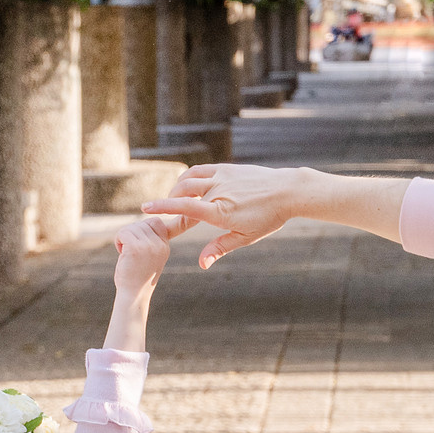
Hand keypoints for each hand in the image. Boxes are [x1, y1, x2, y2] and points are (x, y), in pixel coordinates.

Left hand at [112, 215, 177, 290]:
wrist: (134, 295)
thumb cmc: (138, 277)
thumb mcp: (151, 256)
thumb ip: (150, 240)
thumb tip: (140, 224)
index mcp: (165, 246)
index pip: (156, 222)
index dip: (143, 228)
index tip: (137, 243)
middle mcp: (159, 245)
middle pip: (141, 223)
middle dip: (131, 234)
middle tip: (129, 250)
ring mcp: (148, 246)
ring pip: (131, 227)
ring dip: (124, 238)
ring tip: (125, 253)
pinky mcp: (136, 248)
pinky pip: (123, 232)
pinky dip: (118, 240)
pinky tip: (121, 252)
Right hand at [141, 163, 309, 268]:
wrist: (287, 191)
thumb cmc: (268, 218)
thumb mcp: (246, 238)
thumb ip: (220, 248)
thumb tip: (201, 264)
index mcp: (220, 212)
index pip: (184, 208)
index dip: (162, 207)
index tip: (145, 208)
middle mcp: (217, 191)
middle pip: (182, 193)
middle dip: (169, 202)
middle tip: (167, 213)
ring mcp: (221, 177)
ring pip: (188, 180)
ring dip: (177, 189)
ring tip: (176, 200)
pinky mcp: (226, 168)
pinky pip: (200, 170)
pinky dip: (189, 178)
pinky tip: (190, 186)